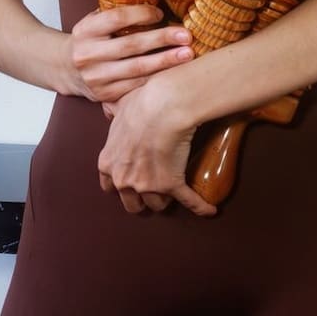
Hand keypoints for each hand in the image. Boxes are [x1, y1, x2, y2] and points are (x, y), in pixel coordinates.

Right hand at [66, 5, 192, 103]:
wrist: (65, 69)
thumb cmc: (89, 40)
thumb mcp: (93, 22)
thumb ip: (116, 14)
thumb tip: (153, 4)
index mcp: (86, 31)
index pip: (117, 18)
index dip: (142, 14)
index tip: (161, 13)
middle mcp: (88, 54)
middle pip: (131, 45)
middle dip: (162, 39)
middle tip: (186, 35)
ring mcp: (96, 77)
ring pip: (137, 69)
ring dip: (165, 61)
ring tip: (187, 54)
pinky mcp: (105, 94)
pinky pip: (135, 86)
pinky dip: (156, 78)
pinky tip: (173, 72)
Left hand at [97, 74, 216, 216]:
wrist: (164, 107)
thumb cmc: (141, 104)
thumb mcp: (117, 108)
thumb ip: (112, 115)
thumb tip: (109, 109)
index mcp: (108, 163)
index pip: (110, 187)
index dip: (123, 185)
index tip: (132, 181)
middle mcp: (124, 180)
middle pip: (132, 204)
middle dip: (142, 199)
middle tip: (153, 190)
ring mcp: (147, 186)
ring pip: (157, 204)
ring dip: (166, 199)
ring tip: (176, 192)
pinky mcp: (171, 186)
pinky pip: (188, 201)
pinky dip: (199, 206)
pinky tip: (208, 210)